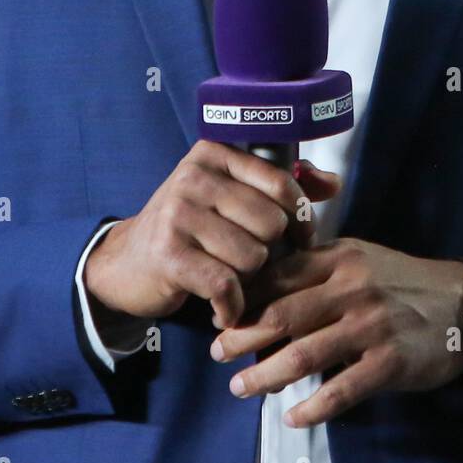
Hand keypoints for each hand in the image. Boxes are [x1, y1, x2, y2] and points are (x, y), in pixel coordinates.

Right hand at [83, 141, 340, 327]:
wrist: (128, 263)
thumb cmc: (193, 228)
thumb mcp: (232, 194)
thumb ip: (283, 185)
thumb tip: (334, 183)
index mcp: (215, 153)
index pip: (281, 183)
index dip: (299, 217)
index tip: (297, 238)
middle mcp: (194, 177)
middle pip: (271, 224)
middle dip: (270, 253)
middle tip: (252, 264)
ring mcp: (178, 214)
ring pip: (252, 256)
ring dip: (249, 281)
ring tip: (232, 280)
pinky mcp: (169, 254)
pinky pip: (226, 285)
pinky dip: (231, 306)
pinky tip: (224, 308)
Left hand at [210, 238, 462, 426]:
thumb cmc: (402, 281)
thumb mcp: (359, 259)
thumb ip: (316, 269)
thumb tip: (261, 291)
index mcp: (339, 259)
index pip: (278, 277)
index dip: (244, 300)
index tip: (220, 318)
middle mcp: (352, 289)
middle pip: (282, 315)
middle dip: (242, 337)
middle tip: (217, 354)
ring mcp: (372, 326)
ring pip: (304, 354)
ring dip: (266, 375)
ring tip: (241, 388)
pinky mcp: (391, 362)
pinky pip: (342, 389)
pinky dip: (313, 407)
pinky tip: (293, 418)